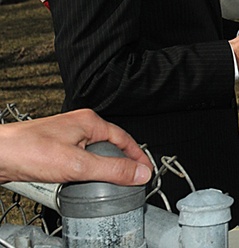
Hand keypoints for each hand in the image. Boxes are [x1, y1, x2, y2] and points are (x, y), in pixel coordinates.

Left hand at [0, 109, 152, 185]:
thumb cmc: (28, 151)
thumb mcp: (78, 165)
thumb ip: (111, 169)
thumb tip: (139, 173)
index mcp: (90, 122)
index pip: (125, 138)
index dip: (138, 156)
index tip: (146, 171)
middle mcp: (79, 125)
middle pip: (111, 144)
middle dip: (122, 161)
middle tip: (130, 179)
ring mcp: (66, 135)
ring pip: (94, 151)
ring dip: (103, 165)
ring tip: (108, 182)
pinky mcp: (54, 147)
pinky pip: (80, 157)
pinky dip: (87, 168)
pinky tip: (82, 179)